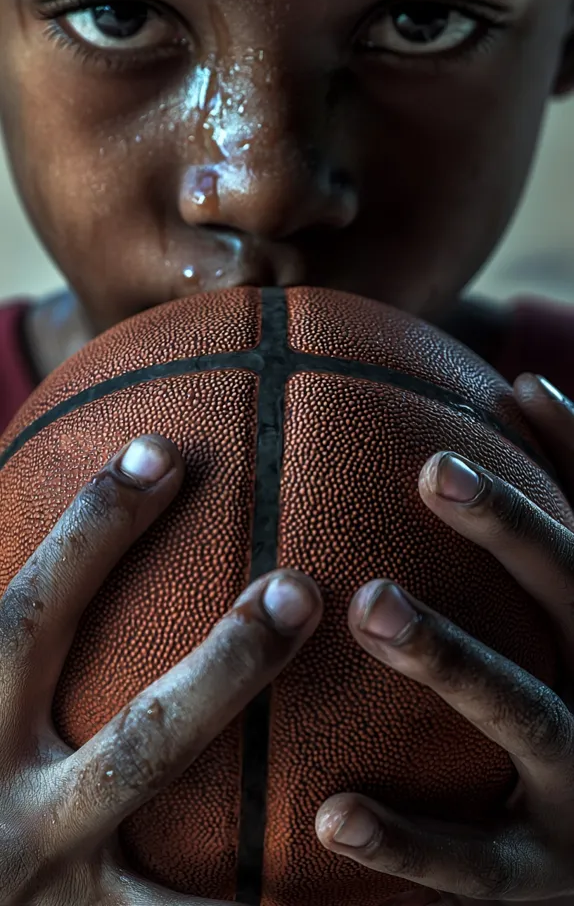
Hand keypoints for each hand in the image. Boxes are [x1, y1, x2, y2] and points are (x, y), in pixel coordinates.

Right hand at [0, 434, 322, 904]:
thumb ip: (6, 614)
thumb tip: (10, 483)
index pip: (34, 612)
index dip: (92, 530)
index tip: (162, 451)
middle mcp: (9, 811)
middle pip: (143, 739)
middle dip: (228, 667)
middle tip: (303, 590)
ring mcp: (54, 892)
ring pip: (183, 877)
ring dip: (279, 830)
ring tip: (363, 786)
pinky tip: (367, 898)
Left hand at [316, 374, 573, 902]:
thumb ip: (561, 507)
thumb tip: (528, 381)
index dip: (553, 470)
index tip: (485, 410)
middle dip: (514, 530)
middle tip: (431, 471)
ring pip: (527, 715)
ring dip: (454, 655)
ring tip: (371, 602)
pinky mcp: (546, 878)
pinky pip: (472, 862)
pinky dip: (405, 840)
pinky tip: (328, 811)